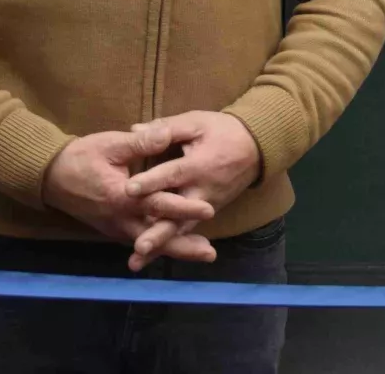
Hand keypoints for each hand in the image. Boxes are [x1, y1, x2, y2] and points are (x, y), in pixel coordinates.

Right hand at [41, 131, 212, 244]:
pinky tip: (177, 244)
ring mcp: (116, 227)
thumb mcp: (110, 144)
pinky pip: (140, 239)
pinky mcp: (114, 228)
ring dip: (175, 248)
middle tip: (210, 254)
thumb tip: (167, 133)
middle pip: (156, 238)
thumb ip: (140, 142)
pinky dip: (159, 245)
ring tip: (203, 253)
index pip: (158, 204)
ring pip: (149, 243)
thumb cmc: (81, 157)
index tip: (208, 209)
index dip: (184, 207)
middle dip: (183, 246)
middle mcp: (120, 219)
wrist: (50, 176)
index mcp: (121, 197)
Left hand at [122, 112, 263, 269]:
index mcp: (198, 166)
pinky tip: (150, 258)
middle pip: (178, 215)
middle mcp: (202, 192)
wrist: (256, 147)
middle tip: (139, 246)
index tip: (128, 190)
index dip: (150, 181)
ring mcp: (206, 207)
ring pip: (180, 230)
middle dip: (158, 232)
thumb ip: (166, 128)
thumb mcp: (197, 123)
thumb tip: (134, 130)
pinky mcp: (206, 213)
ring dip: (160, 246)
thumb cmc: (222, 132)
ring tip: (138, 262)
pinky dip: (170, 246)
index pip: (171, 175)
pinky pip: (186, 231)